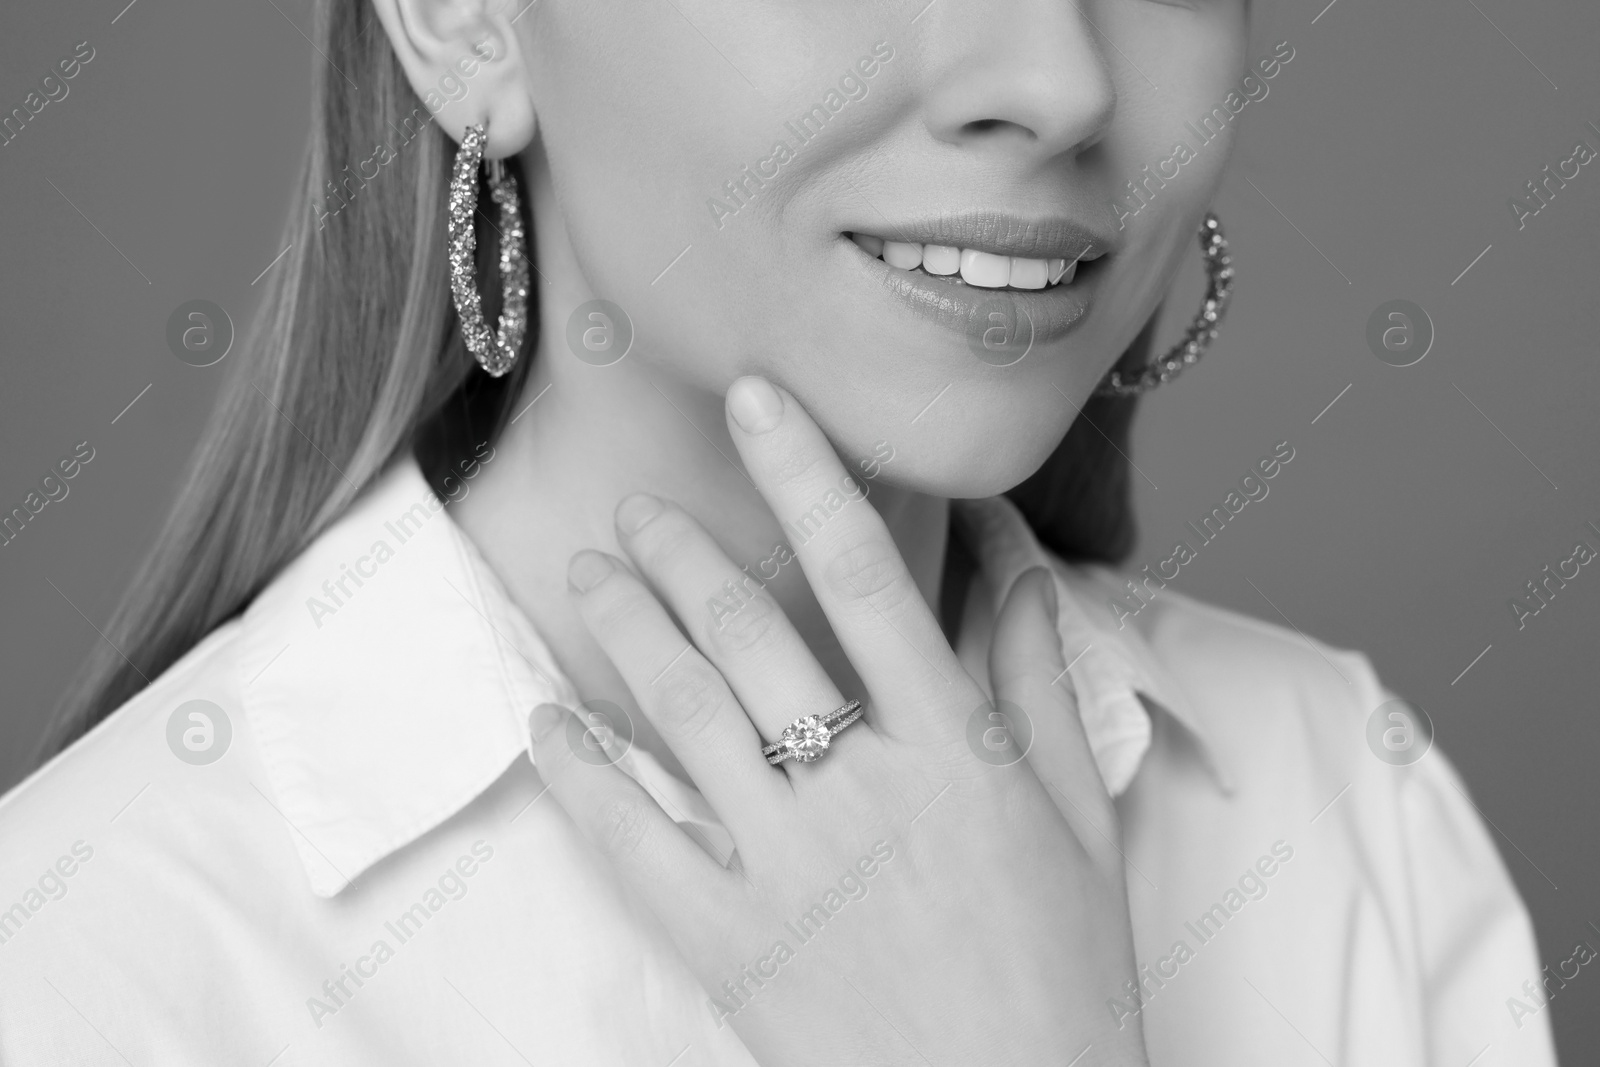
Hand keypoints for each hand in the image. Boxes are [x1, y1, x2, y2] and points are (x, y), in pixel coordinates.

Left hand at [528, 377, 1148, 1066]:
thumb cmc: (1062, 973)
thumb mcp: (1076, 820)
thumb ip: (1040, 679)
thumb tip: (1018, 559)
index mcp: (956, 751)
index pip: (866, 576)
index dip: (805, 474)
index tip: (754, 400)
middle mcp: (865, 793)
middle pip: (749, 635)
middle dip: (680, 553)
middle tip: (633, 506)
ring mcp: (789, 872)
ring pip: (683, 718)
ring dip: (624, 632)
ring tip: (587, 573)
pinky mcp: (732, 947)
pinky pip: (635, 845)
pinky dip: (581, 777)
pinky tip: (545, 719)